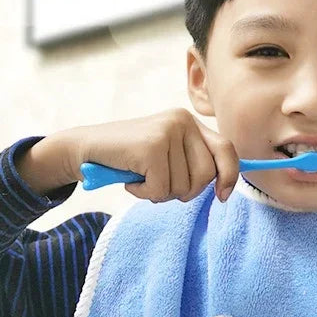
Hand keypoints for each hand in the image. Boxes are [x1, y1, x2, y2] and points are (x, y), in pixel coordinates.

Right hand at [54, 108, 239, 202]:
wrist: (86, 149)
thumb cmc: (130, 160)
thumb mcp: (169, 157)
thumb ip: (194, 164)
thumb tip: (225, 189)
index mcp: (190, 122)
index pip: (227, 149)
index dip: (230, 176)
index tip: (222, 196)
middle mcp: (183, 121)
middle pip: (206, 174)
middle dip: (185, 191)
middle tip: (160, 184)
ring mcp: (167, 131)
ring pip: (183, 186)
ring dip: (160, 193)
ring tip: (142, 178)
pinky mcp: (151, 145)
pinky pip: (161, 188)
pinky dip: (144, 193)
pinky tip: (131, 179)